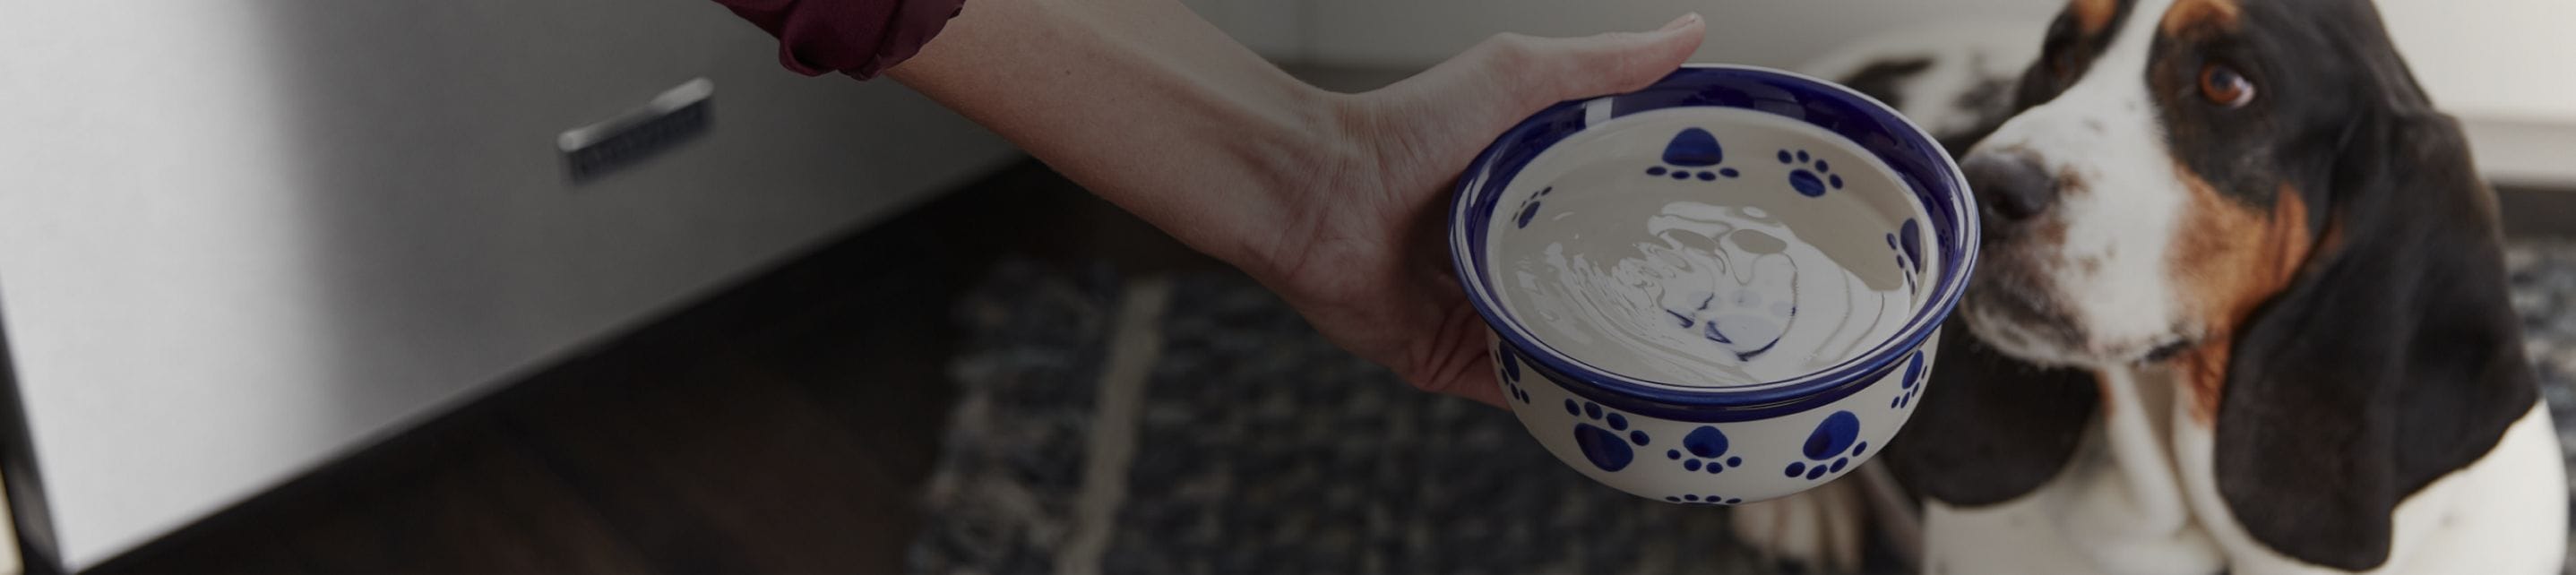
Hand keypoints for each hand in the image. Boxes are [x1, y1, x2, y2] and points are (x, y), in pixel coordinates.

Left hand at [1248, 15, 1706, 406]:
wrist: (1316, 192)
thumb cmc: (1402, 128)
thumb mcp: (1516, 78)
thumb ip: (1602, 63)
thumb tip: (1690, 30)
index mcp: (1523, 197)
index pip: (1609, 225)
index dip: (1660, 236)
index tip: (1721, 244)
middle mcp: (1502, 257)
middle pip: (1588, 294)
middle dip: (1637, 310)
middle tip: (1709, 322)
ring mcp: (1474, 313)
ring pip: (1555, 351)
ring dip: (1600, 362)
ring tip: (1670, 372)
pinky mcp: (1443, 360)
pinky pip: (1510, 390)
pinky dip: (1549, 398)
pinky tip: (1599, 403)